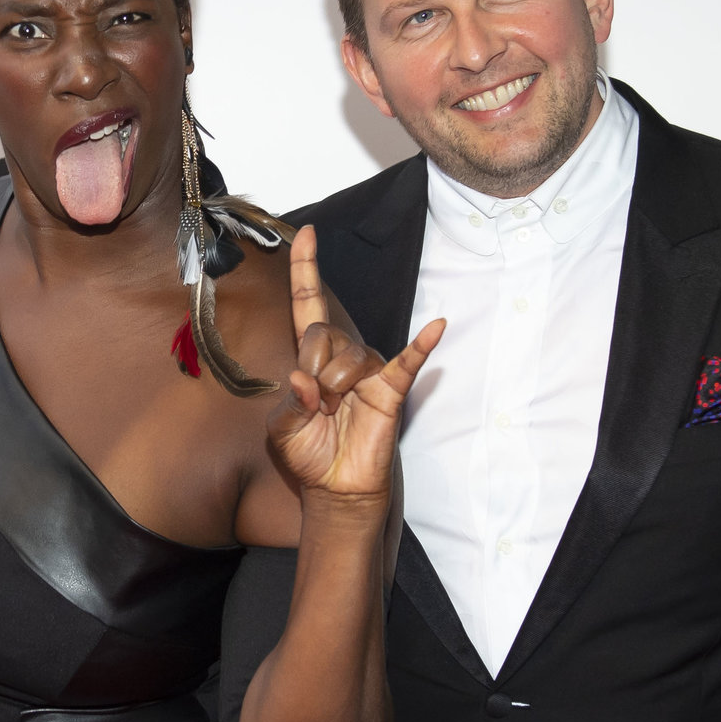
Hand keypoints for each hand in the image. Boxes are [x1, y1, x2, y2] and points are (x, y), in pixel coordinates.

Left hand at [267, 225, 444, 506]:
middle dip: (313, 369)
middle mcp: (342, 355)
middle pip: (321, 332)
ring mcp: (368, 370)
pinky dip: (422, 345)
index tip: (305, 233)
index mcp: (312, 357)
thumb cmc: (310, 454)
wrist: (335, 489)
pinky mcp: (390, 389)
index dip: (305, 268)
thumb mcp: (283, 430)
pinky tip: (437, 327)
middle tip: (317, 406)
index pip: (308, 303)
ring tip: (335, 414)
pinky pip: (407, 361)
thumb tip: (304, 379)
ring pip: (348, 355)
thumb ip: (290, 403)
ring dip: (335, 386)